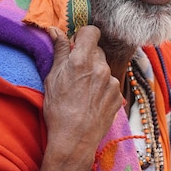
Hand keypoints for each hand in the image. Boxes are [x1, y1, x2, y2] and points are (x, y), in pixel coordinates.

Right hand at [39, 25, 123, 170]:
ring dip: (95, 73)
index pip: (92, 31)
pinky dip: (102, 88)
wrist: (74, 140)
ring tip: (82, 92)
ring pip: (103, 68)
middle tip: (75, 73)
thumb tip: (55, 30)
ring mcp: (111, 82)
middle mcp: (100, 67)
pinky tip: (91, 101)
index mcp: (82, 60)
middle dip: (87, 57)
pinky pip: (109, 84)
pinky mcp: (117, 95)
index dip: (83, 35)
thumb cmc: (58, 110)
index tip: (76, 45)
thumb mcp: (52, 78)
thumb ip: (58, 51)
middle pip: (97, 50)